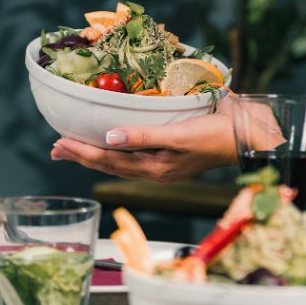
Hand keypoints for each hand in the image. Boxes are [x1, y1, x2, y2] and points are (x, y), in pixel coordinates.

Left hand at [50, 98, 237, 182]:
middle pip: (111, 163)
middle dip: (82, 155)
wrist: (250, 136)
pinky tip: (114, 142)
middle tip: (56, 148)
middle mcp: (157, 169)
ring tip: (74, 147)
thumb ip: (143, 136)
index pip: (109, 160)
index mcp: (155, 168)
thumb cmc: (217, 135)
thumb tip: (108, 138)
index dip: (82, 152)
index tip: (58, 143)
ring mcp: (165, 163)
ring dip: (96, 153)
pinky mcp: (174, 152)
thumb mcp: (179, 136)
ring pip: (122, 160)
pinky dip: (119, 147)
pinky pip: (136, 153)